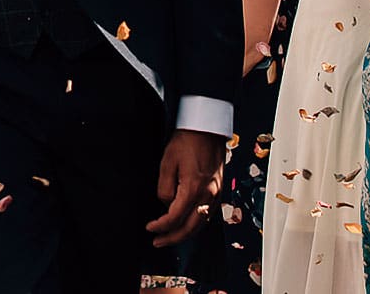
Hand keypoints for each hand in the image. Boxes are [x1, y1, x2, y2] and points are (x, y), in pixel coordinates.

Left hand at [146, 129, 221, 246]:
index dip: (161, 226)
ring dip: (185, 233)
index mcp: (194, 188)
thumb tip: (166, 204)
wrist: (207, 128)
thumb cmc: (186, 141)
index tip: (150, 228)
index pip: (175, 217)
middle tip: (158, 242)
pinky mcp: (219, 190)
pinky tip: (187, 224)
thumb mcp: (167, 162)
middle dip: (173, 238)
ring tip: (170, 237)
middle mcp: (208, 195)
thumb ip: (165, 188)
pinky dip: (197, 224)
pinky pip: (208, 214)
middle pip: (191, 228)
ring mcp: (216, 193)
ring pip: (202, 224)